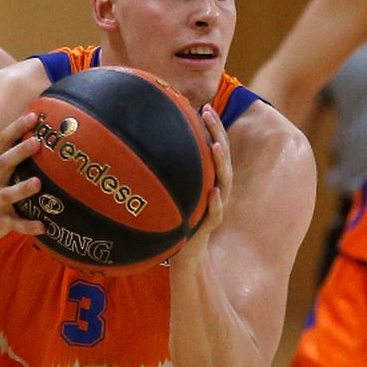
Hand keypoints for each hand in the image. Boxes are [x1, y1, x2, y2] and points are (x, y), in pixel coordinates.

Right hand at [0, 111, 46, 241]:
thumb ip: (12, 154)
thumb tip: (41, 133)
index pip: (2, 141)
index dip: (17, 127)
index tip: (33, 116)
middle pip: (4, 162)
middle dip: (20, 152)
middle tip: (38, 142)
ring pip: (8, 194)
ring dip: (22, 188)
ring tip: (38, 183)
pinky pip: (14, 224)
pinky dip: (28, 226)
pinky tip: (43, 226)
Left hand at [172, 106, 231, 268]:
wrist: (182, 260)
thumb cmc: (172, 226)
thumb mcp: (170, 198)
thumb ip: (165, 178)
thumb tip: (143, 153)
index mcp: (207, 181)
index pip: (213, 149)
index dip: (212, 128)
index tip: (203, 106)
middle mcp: (214, 190)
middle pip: (222, 157)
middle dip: (217, 133)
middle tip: (208, 111)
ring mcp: (214, 207)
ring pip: (224, 182)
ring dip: (221, 163)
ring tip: (216, 146)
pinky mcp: (208, 227)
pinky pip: (215, 214)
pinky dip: (215, 203)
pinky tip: (214, 193)